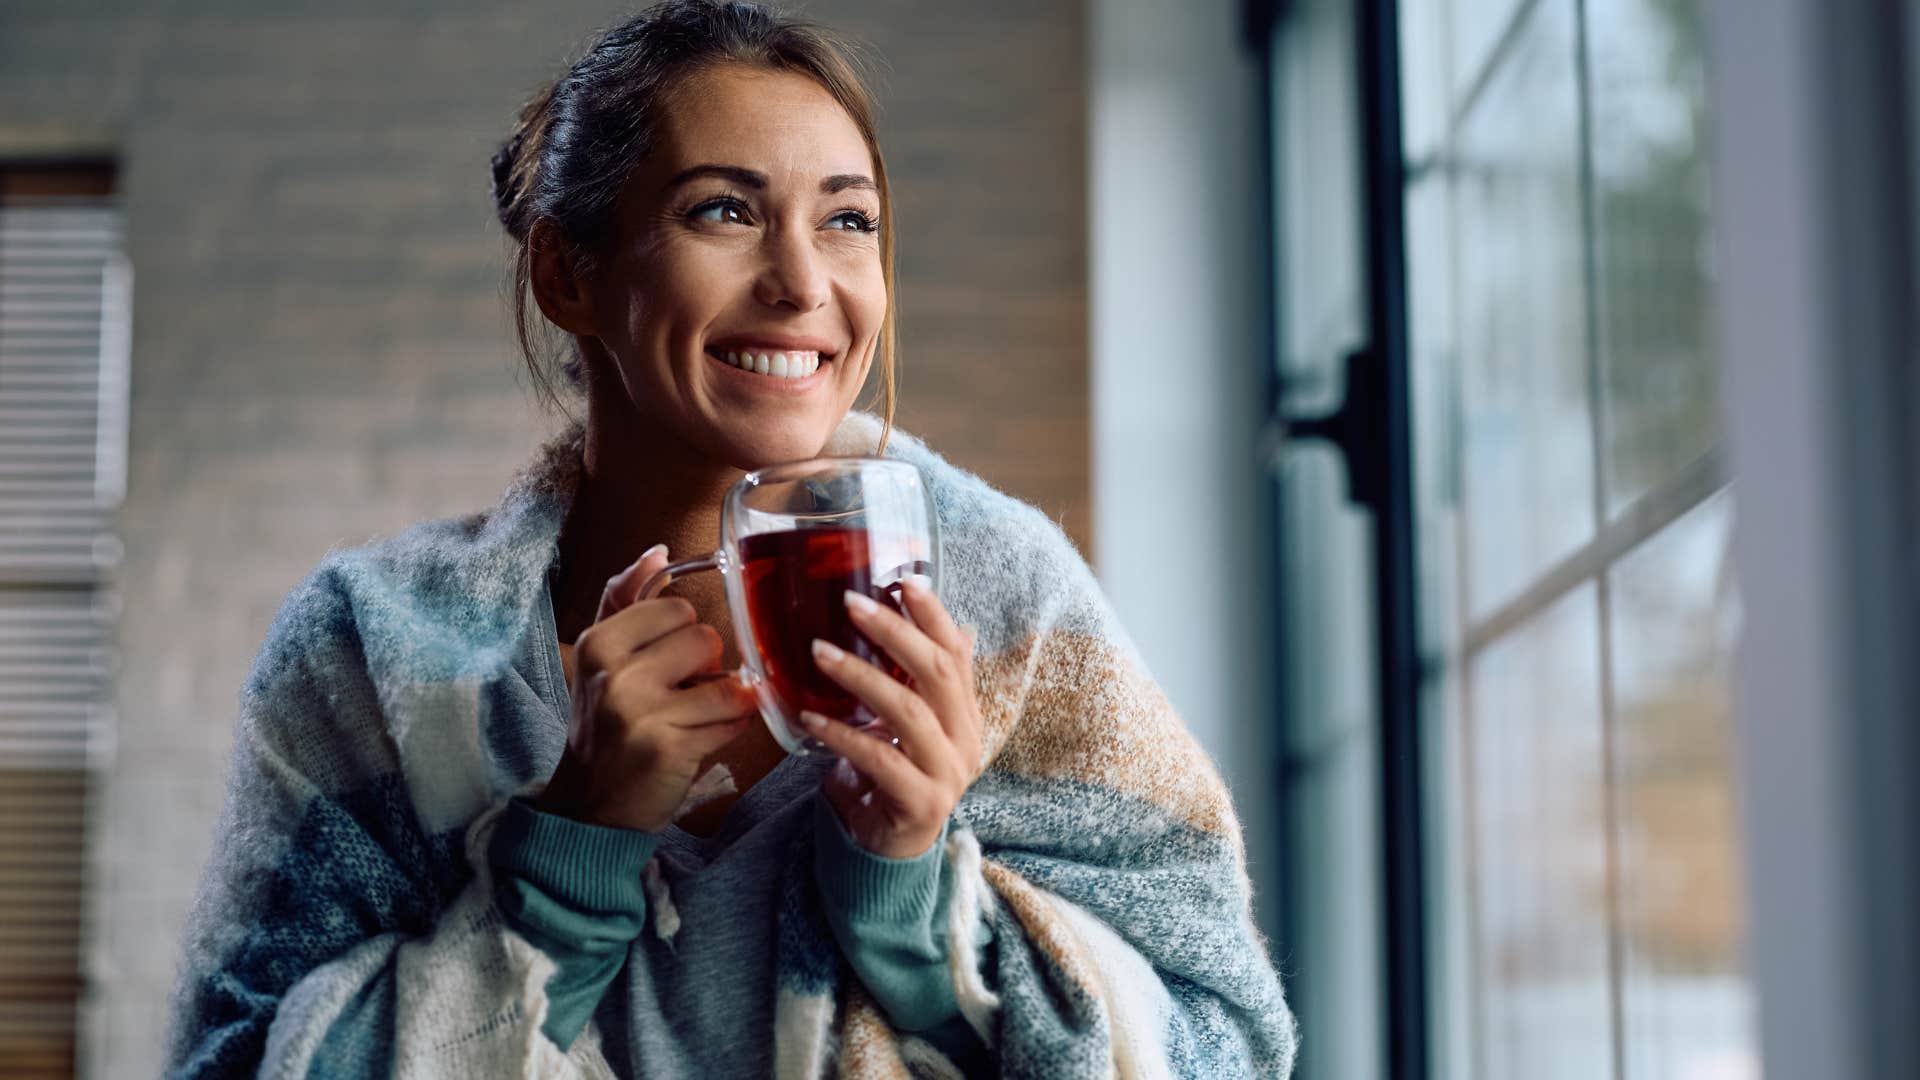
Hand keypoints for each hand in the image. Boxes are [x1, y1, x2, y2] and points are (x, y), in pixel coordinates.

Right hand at [535, 545, 757, 831]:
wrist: (590, 804)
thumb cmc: (602, 723)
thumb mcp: (600, 659)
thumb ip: (626, 600)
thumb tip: (660, 552)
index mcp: (599, 643)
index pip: (676, 608)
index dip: (684, 634)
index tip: (669, 660)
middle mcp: (615, 674)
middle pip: (706, 639)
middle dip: (706, 667)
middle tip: (683, 692)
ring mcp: (642, 712)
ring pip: (726, 681)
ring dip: (724, 700)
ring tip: (697, 715)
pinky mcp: (669, 748)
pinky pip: (732, 720)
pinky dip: (731, 728)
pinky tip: (706, 737)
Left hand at [802, 577, 982, 857]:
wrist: (891, 850)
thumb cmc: (893, 777)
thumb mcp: (907, 724)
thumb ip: (918, 680)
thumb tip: (934, 620)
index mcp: (966, 714)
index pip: (957, 653)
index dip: (933, 615)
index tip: (904, 580)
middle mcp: (966, 740)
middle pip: (939, 673)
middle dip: (895, 632)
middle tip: (851, 603)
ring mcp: (948, 773)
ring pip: (909, 712)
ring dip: (861, 677)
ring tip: (819, 652)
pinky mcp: (921, 804)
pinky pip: (880, 759)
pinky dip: (843, 735)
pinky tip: (811, 719)